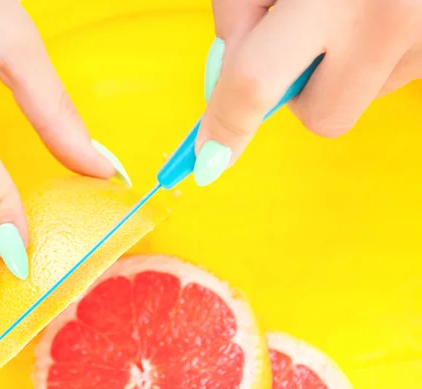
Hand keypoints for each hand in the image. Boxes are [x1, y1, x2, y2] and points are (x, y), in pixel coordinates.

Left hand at [194, 0, 421, 185]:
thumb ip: (239, 10)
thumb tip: (227, 76)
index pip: (256, 83)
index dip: (225, 125)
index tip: (208, 158)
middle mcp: (395, 20)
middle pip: (321, 116)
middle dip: (296, 93)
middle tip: (296, 42)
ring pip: (358, 98)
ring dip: (337, 69)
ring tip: (344, 5)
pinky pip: (390, 75)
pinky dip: (370, 54)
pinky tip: (373, 6)